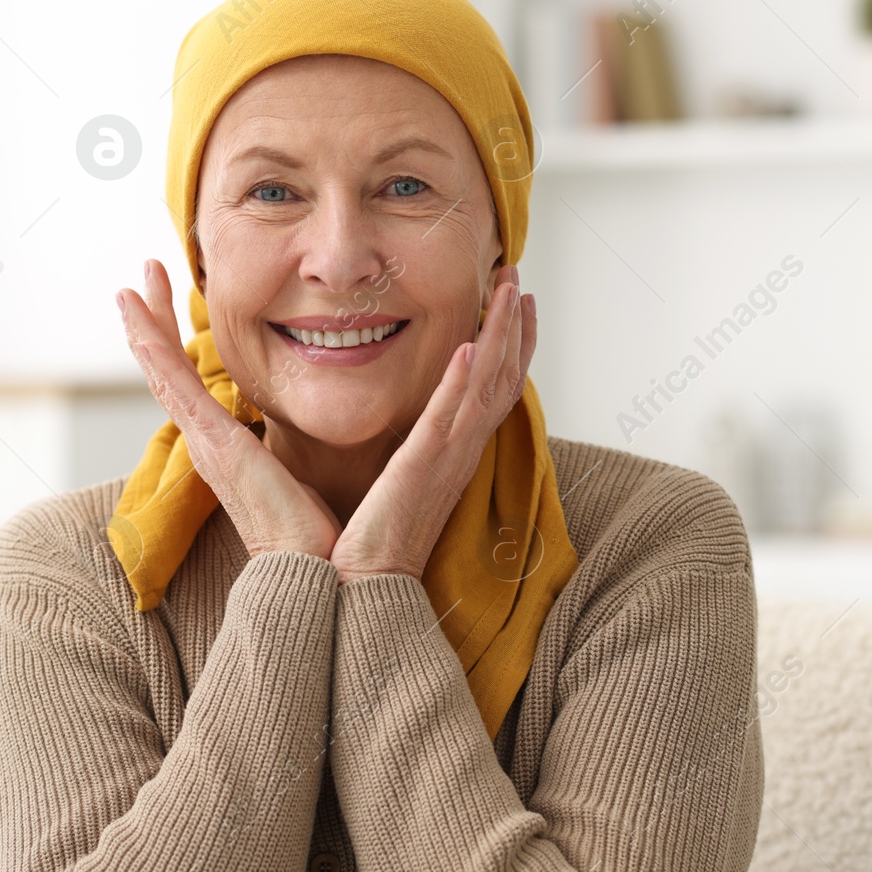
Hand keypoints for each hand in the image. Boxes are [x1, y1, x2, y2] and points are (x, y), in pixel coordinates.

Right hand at [117, 259, 339, 562]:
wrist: (318, 576)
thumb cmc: (321, 534)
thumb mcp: (310, 474)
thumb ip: (308, 447)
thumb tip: (327, 426)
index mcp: (229, 446)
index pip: (195, 382)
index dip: (179, 340)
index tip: (173, 300)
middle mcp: (208, 442)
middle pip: (168, 370)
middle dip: (154, 323)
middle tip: (142, 276)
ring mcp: (205, 442)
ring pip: (162, 371)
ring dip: (145, 326)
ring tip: (131, 285)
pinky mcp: (213, 444)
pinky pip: (174, 387)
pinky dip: (153, 350)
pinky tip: (138, 321)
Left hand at [329, 265, 535, 585]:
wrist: (351, 592)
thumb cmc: (352, 540)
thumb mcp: (375, 477)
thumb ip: (381, 442)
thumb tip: (367, 411)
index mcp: (446, 454)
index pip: (487, 389)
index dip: (505, 344)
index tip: (510, 303)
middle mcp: (456, 454)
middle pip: (500, 379)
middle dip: (514, 327)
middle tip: (519, 279)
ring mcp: (445, 461)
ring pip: (486, 387)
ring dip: (501, 335)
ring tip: (512, 290)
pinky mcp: (422, 471)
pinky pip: (448, 420)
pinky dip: (462, 382)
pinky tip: (468, 345)